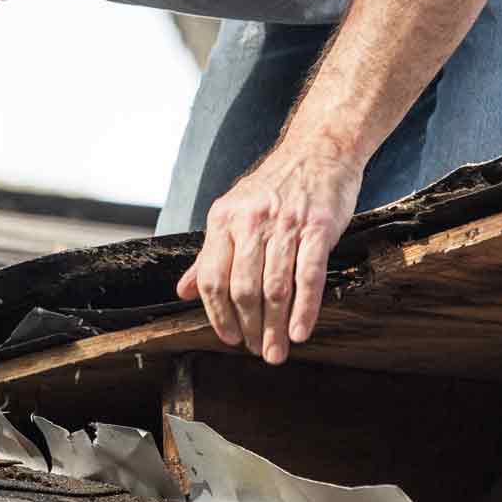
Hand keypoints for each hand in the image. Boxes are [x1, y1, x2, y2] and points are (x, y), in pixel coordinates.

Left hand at [175, 144, 361, 364]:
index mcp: (223, 219)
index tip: (229, 337)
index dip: (217, 314)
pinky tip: (300, 331)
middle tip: (257, 350)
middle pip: (242, 288)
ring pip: (274, 287)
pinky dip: (304, 309)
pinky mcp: (318, 227)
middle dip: (249, 327)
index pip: (211, 277)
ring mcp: (285, 224)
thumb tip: (182, 291)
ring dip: (275, 326)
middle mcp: (251, 222)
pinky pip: (308, 275)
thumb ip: (209, 254)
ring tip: (276, 351)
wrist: (318, 151)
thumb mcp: (233, 212)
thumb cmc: (275, 187)